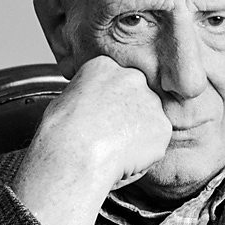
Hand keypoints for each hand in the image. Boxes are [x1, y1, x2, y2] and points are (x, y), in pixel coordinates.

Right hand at [11, 56, 171, 224]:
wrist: (76, 157)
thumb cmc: (61, 134)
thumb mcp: (62, 101)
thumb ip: (85, 95)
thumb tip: (87, 104)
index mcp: (104, 65)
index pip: (114, 79)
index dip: (107, 100)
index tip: (99, 115)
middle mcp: (132, 77)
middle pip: (136, 94)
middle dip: (127, 112)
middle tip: (110, 134)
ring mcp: (151, 101)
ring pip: (148, 118)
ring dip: (138, 132)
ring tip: (115, 149)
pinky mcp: (163, 127)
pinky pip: (156, 141)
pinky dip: (145, 153)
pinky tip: (126, 158)